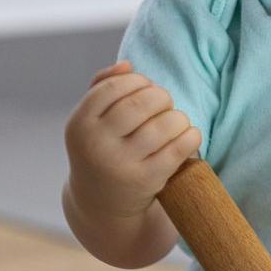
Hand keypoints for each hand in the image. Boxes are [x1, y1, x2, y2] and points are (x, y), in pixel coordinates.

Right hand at [63, 61, 201, 218]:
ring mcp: (121, 164)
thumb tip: (128, 66)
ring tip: (176, 121)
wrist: (101, 203)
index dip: (138, 81)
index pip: (115, 87)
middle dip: (161, 97)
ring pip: (163, 125)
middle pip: (141, 102)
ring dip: (178, 117)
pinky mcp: (146, 181)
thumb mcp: (92, 120)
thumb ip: (103, 86)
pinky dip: (191, 136)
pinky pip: (178, 149)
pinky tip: (189, 136)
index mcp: (80, 123)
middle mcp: (96, 144)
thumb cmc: (102, 148)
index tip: (146, 89)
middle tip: (165, 104)